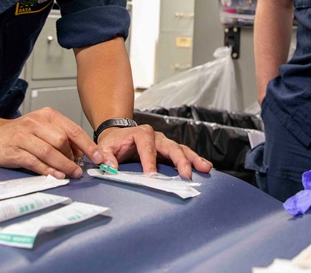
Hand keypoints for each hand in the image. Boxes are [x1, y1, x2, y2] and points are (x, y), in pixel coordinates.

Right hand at [0, 107, 101, 178]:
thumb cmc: (23, 134)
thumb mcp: (43, 129)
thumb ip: (62, 138)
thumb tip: (83, 154)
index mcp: (48, 115)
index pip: (73, 130)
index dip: (88, 145)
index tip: (98, 157)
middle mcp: (35, 123)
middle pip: (61, 140)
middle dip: (73, 157)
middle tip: (80, 169)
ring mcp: (23, 136)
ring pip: (48, 151)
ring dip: (63, 165)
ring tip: (72, 174)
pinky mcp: (14, 150)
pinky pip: (34, 161)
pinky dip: (47, 170)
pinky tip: (56, 175)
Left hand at [96, 125, 212, 178]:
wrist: (119, 135)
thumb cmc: (114, 142)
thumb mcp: (105, 146)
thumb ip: (105, 155)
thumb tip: (109, 166)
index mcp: (141, 133)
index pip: (147, 147)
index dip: (149, 162)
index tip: (151, 176)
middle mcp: (156, 136)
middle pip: (171, 147)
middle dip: (180, 160)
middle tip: (186, 174)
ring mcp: (165, 143)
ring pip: (181, 149)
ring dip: (193, 159)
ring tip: (205, 168)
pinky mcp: (169, 150)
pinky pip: (184, 154)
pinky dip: (194, 160)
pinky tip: (204, 167)